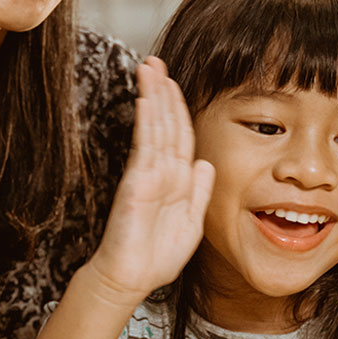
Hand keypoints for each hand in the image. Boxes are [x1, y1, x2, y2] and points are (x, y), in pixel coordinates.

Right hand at [86, 58, 214, 303]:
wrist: (131, 278)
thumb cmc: (156, 257)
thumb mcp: (191, 222)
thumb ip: (199, 193)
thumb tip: (206, 164)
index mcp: (176, 179)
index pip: (180, 135)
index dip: (178, 107)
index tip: (173, 81)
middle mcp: (161, 171)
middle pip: (165, 123)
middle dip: (162, 90)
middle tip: (155, 61)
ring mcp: (147, 174)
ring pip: (154, 127)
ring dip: (153, 95)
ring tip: (149, 67)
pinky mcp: (136, 182)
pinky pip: (145, 145)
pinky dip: (147, 121)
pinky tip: (146, 99)